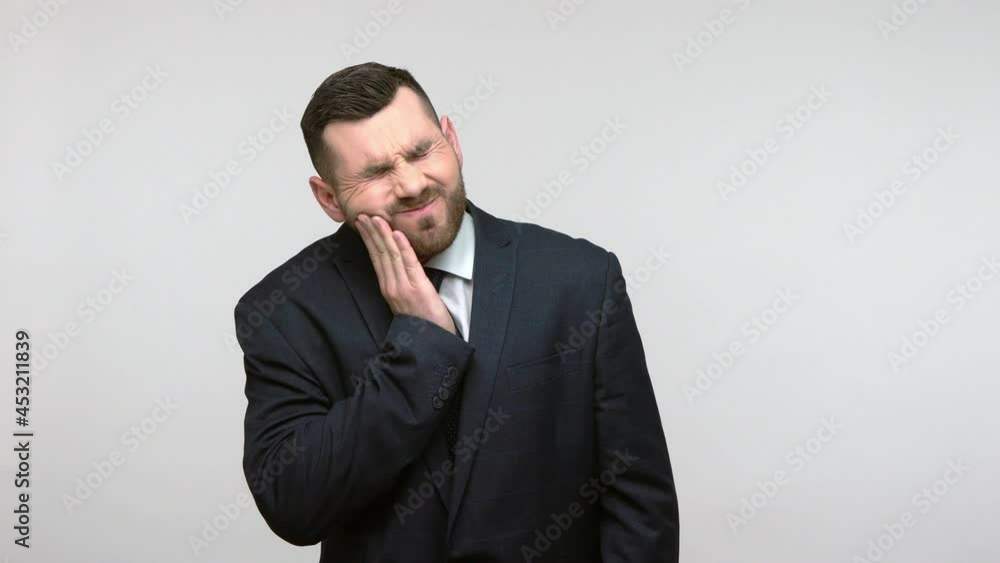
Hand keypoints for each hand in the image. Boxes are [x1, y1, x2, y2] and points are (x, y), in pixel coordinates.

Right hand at [355, 213, 456, 334]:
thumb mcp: (408, 302)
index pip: (376, 258)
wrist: (432, 345)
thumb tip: (401, 268)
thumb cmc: (424, 325)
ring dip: (383, 234)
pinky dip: (402, 248)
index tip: (363, 223)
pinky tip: (397, 234)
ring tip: (376, 218)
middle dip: (371, 232)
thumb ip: (403, 285)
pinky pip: (409, 264)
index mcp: (389, 289)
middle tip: (363, 214)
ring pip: (390, 256)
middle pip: (379, 254)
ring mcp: (403, 288)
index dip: (369, 239)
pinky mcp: (418, 290)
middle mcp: (392, 287)